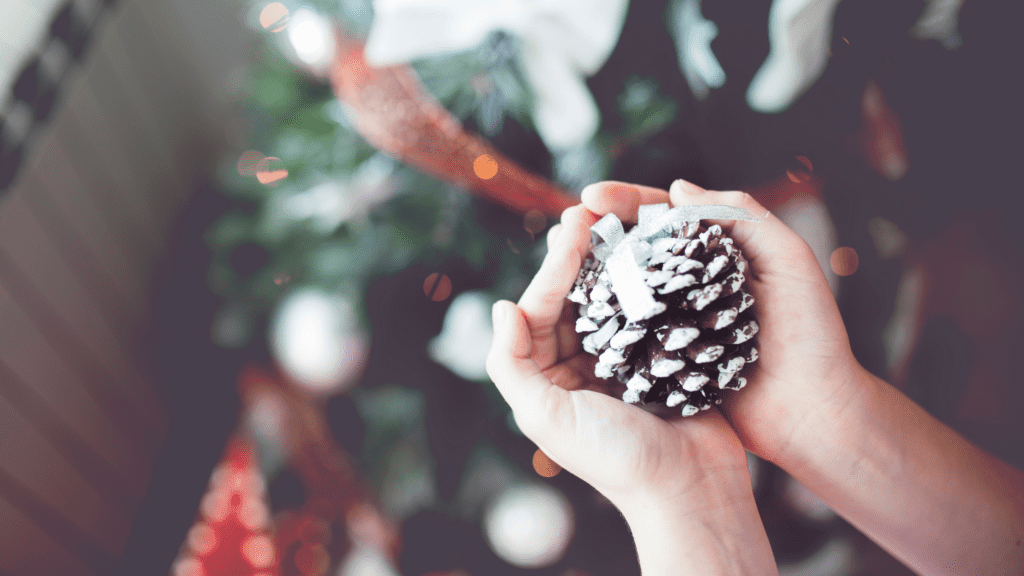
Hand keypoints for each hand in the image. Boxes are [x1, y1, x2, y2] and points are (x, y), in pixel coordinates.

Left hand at [485, 204, 753, 513]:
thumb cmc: (615, 459)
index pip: (541, 310)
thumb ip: (512, 365)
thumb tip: (502, 307)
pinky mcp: (659, 357)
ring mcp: (620, 359)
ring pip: (607, 298)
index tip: (572, 227)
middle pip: (572, 297)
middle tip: (586, 210)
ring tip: (616, 219)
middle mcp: (579, 365)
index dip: (553, 268)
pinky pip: (646, 310)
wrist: (690, 488)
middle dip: (577, 254)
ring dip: (610, 260)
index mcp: (548, 379)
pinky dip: (645, 281)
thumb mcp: (545, 417)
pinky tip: (652, 251)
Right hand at [579, 180, 862, 468]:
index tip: (589, 197)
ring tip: (557, 263)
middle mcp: (692, 283)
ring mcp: (676, 321)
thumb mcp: (789, 260)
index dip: (625, 202)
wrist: (814, 413)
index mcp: (719, 253)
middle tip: (563, 227)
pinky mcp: (667, 359)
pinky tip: (575, 312)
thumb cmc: (813, 336)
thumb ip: (743, 216)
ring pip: (625, 288)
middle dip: (596, 232)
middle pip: (635, 247)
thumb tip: (678, 188)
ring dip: (590, 273)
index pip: (664, 215)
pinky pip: (627, 333)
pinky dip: (601, 320)